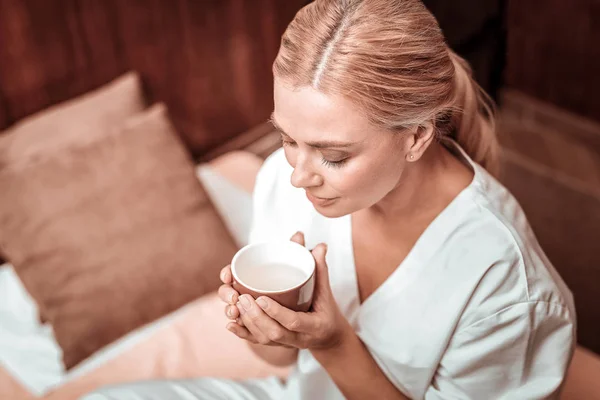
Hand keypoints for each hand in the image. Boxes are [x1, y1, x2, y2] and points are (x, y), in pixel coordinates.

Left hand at [226, 233, 352, 350]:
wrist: (328, 337)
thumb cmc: (326, 311)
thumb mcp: (326, 291)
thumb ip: (320, 268)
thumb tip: (320, 244)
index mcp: (314, 326)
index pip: (293, 322)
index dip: (276, 312)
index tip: (261, 298)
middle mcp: (299, 339)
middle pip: (274, 332)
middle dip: (256, 316)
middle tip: (242, 297)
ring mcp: (286, 344)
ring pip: (263, 338)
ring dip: (247, 322)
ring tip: (235, 303)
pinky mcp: (276, 345)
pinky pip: (258, 342)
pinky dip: (243, 334)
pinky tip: (230, 324)